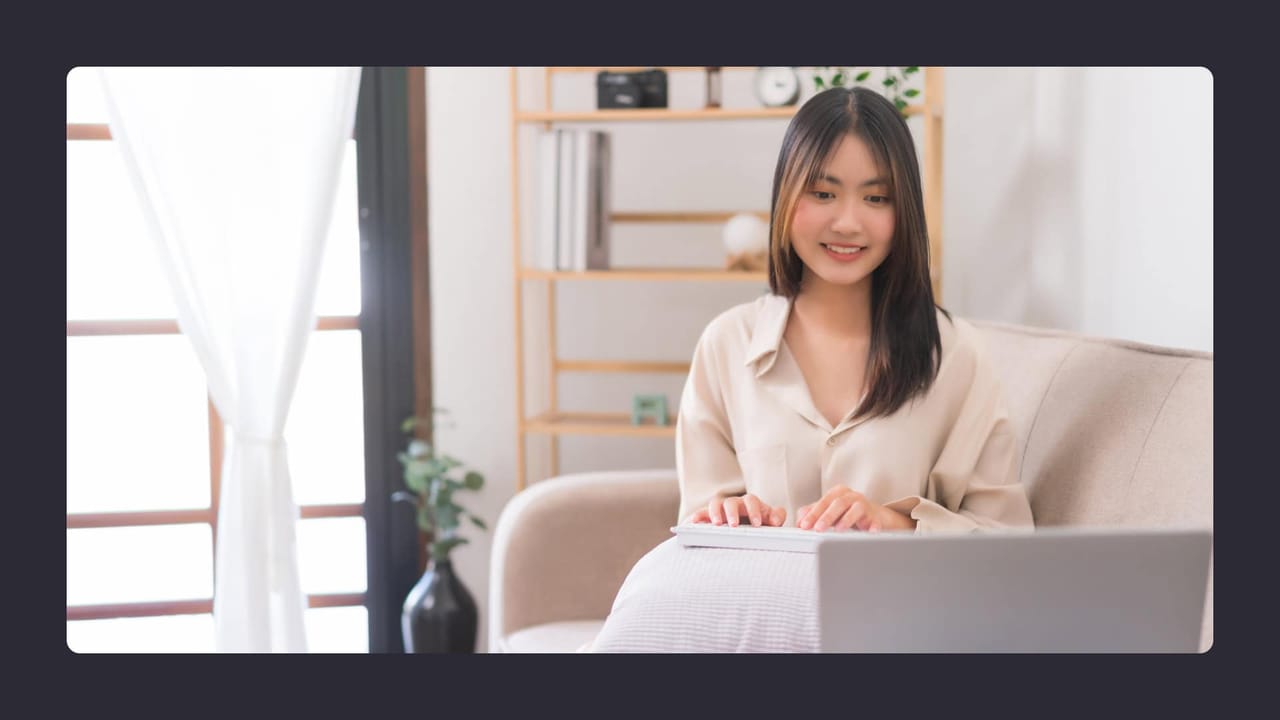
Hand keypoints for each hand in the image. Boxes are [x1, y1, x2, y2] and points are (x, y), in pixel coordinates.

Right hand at [686, 493, 786, 526]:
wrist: (746, 531)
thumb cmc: (758, 524)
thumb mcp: (769, 520)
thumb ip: (775, 517)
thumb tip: (776, 519)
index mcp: (749, 503)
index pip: (751, 501)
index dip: (754, 511)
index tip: (757, 524)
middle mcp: (734, 504)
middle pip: (731, 502)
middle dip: (732, 512)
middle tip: (734, 525)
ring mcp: (720, 509)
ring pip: (715, 504)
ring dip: (715, 513)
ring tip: (717, 524)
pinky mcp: (708, 516)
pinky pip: (701, 513)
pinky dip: (697, 516)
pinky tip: (693, 522)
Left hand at [796, 487, 914, 532]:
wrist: (874, 516)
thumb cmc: (847, 513)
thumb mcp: (829, 511)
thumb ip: (813, 513)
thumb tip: (800, 521)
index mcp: (837, 493)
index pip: (823, 502)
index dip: (812, 514)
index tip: (804, 525)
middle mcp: (851, 496)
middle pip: (838, 503)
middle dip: (827, 516)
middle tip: (818, 528)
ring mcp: (864, 505)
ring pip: (855, 509)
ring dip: (847, 519)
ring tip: (840, 529)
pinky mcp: (876, 516)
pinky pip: (875, 521)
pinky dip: (874, 526)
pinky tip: (871, 532)